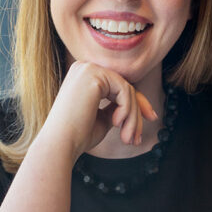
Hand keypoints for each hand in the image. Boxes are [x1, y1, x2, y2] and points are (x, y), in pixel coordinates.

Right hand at [40, 61, 157, 158]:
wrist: (60, 144)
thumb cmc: (78, 136)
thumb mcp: (102, 118)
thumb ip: (115, 107)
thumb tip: (134, 104)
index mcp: (83, 76)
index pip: (118, 86)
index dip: (137, 103)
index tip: (151, 119)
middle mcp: (84, 67)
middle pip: (124, 87)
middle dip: (137, 113)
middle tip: (138, 139)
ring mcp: (88, 69)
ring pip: (127, 90)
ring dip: (133, 117)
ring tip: (128, 138)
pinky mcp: (94, 74)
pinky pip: (125, 90)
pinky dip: (127, 110)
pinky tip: (116, 124)